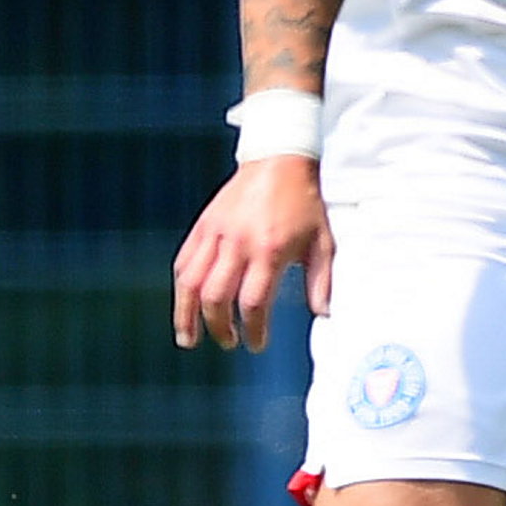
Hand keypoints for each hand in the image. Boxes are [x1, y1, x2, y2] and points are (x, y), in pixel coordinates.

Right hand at [173, 156, 333, 350]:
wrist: (279, 161)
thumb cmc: (304, 204)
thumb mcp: (323, 242)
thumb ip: (322, 281)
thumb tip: (324, 315)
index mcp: (270, 250)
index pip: (253, 302)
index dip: (253, 329)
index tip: (257, 344)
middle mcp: (239, 243)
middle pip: (216, 297)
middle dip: (219, 327)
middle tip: (229, 342)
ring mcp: (216, 233)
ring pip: (191, 282)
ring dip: (186, 315)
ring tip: (189, 339)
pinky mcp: (203, 225)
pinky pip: (184, 262)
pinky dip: (182, 287)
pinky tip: (185, 304)